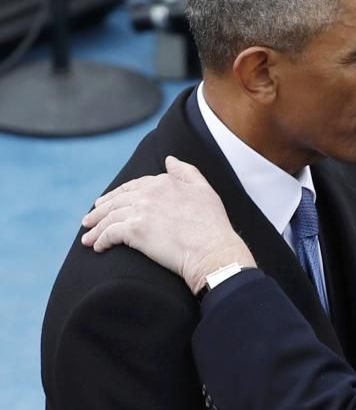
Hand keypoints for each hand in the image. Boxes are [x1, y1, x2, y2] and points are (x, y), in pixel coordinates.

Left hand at [82, 156, 255, 294]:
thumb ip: (186, 172)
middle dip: (99, 211)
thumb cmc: (213, 224)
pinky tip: (98, 247)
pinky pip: (109, 234)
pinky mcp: (133, 231)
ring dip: (96, 228)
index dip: (118, 195)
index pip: (132, 186)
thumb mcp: (205, 190)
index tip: (108, 203)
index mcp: (163, 182)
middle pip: (115, 201)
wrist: (212, 250)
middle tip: (89, 221)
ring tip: (88, 238)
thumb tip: (169, 159)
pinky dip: (101, 240)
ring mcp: (140, 211)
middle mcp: (148, 194)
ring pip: (109, 217)